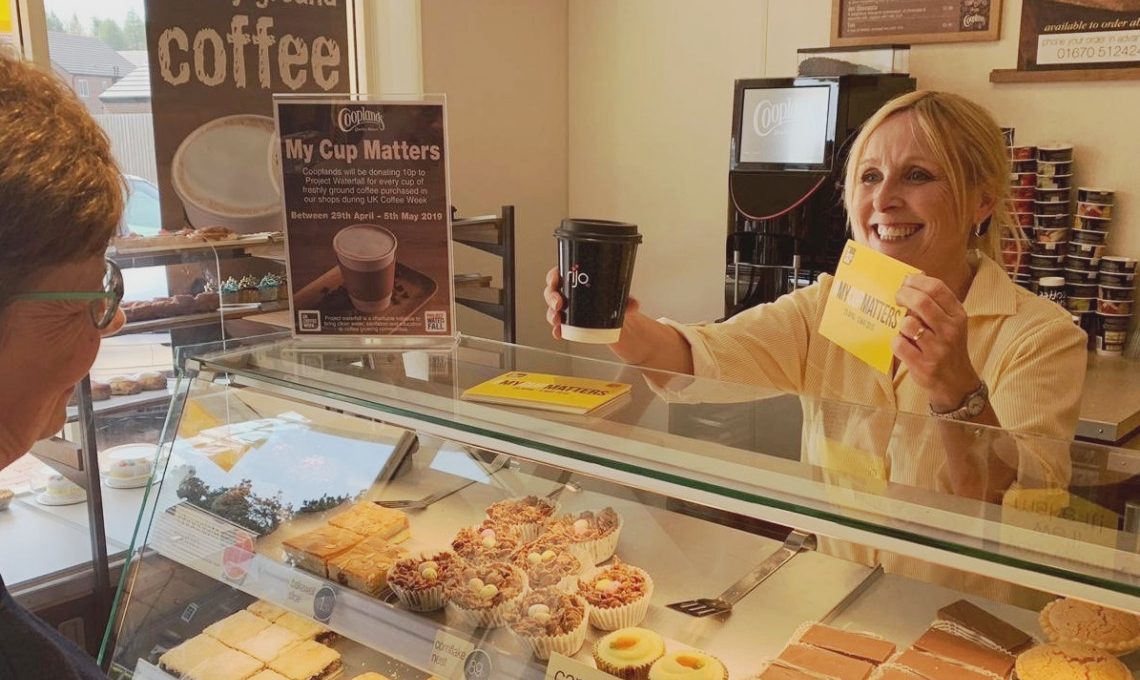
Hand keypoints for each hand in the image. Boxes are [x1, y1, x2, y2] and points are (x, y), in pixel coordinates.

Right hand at [544, 266, 640, 341]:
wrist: (621, 326)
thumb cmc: (617, 305)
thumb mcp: (623, 300)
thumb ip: (628, 302)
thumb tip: (633, 304)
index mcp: (580, 281)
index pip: (561, 273)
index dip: (554, 276)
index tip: (556, 281)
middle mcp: (572, 294)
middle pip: (552, 291)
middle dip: (551, 297)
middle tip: (558, 304)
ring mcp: (569, 309)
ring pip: (552, 309)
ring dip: (551, 314)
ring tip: (558, 320)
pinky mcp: (570, 325)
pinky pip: (558, 326)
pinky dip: (556, 330)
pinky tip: (559, 332)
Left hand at [892, 274, 980, 411]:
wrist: (956, 382)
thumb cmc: (948, 347)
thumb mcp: (951, 323)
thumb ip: (936, 304)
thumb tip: (911, 279)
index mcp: (958, 315)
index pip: (937, 288)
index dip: (916, 281)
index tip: (905, 282)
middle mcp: (950, 330)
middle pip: (921, 302)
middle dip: (903, 295)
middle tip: (897, 297)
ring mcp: (937, 348)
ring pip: (907, 323)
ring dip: (900, 323)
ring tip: (905, 328)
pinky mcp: (923, 364)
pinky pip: (899, 344)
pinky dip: (896, 341)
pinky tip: (903, 344)